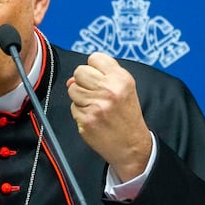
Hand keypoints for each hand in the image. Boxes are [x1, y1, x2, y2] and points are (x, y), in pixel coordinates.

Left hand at [66, 52, 152, 181]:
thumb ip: (103, 76)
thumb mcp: (125, 89)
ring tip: (95, 106)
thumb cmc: (127, 117)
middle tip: (95, 93)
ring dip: (80, 97)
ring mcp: (96, 105)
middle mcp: (109, 90)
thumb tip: (74, 78)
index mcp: (121, 79)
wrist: (131, 146)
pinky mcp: (86, 119)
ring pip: (73, 89)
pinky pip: (73, 107)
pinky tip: (93, 117)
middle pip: (79, 72)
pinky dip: (80, 112)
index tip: (99, 77)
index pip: (95, 58)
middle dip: (83, 81)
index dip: (94, 68)